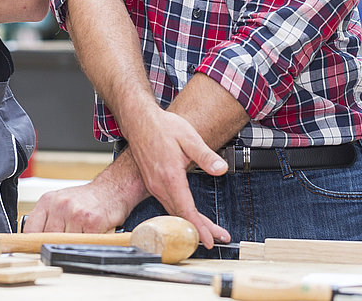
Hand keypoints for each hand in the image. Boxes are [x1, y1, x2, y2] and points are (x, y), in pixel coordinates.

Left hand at [23, 178, 133, 233]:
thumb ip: (46, 219)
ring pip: (65, 243)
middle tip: (64, 240)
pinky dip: (87, 242)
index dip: (32, 243)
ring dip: (73, 243)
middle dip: (55, 243)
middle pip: (47, 239)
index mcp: (48, 200)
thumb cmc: (86, 198)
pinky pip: (83, 243)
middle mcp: (60, 205)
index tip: (35, 249)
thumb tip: (34, 242)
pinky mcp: (92, 222)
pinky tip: (91, 232)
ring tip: (80, 233)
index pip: (30, 230)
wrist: (112, 188)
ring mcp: (76, 213)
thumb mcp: (60, 202)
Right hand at [122, 106, 230, 248]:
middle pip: (180, 216)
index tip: (210, 240)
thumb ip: (206, 155)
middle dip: (199, 230)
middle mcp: (159, 185)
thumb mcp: (189, 137)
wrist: (140, 121)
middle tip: (216, 240)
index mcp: (170, 175)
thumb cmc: (163, 127)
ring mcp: (154, 186)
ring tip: (207, 232)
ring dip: (190, 224)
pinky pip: (168, 205)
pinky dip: (180, 214)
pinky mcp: (153, 184)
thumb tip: (221, 169)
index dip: (199, 227)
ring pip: (173, 212)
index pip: (186, 209)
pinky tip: (189, 217)